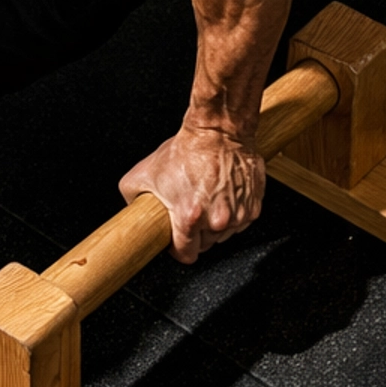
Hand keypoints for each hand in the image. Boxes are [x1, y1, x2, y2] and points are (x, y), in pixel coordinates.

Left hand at [118, 121, 265, 264]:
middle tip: (190, 210)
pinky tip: (221, 195)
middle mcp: (217, 220)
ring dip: (215, 223)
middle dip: (196, 233)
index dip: (178, 249)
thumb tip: (132, 213)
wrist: (217, 131)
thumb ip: (132, 199)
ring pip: (223, 234)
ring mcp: (238, 215)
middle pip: (205, 244)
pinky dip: (232, 213)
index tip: (176, 241)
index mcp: (190, 217)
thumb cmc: (186, 150)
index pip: (186, 255)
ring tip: (206, 199)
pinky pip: (240, 221)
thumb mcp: (143, 173)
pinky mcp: (253, 206)